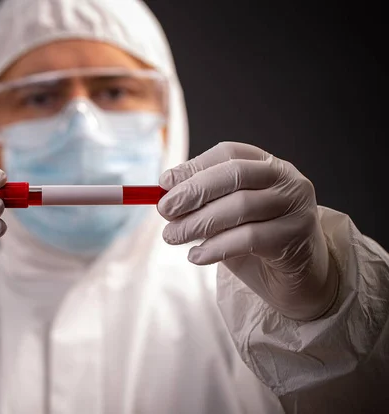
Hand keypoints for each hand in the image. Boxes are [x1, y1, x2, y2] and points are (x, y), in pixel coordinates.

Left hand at [157, 142, 337, 320]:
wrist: (298, 278)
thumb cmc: (257, 241)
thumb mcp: (226, 217)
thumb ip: (203, 205)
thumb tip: (164, 201)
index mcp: (267, 164)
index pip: (228, 154)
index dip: (194, 166)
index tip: (164, 184)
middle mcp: (286, 178)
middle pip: (235, 174)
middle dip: (194, 191)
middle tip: (164, 210)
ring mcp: (295, 205)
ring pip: (241, 206)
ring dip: (199, 222)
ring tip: (172, 236)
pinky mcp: (296, 236)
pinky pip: (249, 238)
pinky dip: (216, 247)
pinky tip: (196, 256)